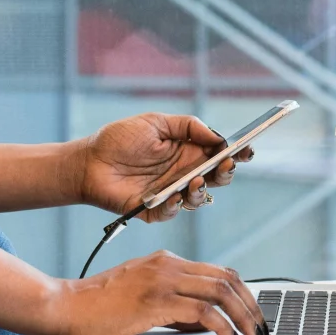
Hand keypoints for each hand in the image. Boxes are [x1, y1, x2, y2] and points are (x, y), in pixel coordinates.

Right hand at [54, 250, 265, 334]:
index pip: (218, 271)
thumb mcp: (143, 295)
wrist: (70, 305)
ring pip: (219, 291)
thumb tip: (205, 321)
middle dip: (251, 304)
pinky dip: (221, 326)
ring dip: (242, 316)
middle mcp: (168, 265)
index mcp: (166, 261)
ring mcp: (162, 280)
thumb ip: (174, 303)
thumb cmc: (101, 305)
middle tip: (261, 327)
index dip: (243, 292)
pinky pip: (201, 311)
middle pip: (226, 277)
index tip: (254, 313)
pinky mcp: (155, 301)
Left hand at [72, 112, 253, 223]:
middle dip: (225, 172)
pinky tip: (174, 196)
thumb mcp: (156, 122)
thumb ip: (188, 126)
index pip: (218, 154)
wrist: (88, 161)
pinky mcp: (154, 210)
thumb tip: (217, 136)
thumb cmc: (120, 139)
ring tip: (196, 180)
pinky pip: (171, 212)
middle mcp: (183, 173)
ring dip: (202, 190)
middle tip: (225, 164)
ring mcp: (171, 192)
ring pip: (199, 198)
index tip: (247, 149)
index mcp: (187, 151)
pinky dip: (175, 205)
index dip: (236, 153)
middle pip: (216, 177)